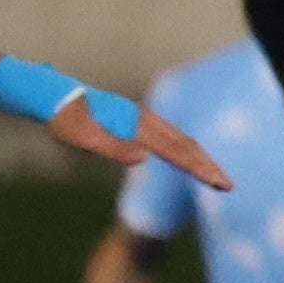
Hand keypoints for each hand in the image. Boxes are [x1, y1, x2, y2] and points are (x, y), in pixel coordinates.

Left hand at [51, 95, 233, 189]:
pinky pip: (173, 135)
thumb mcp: (82, 138)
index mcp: (137, 126)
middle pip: (187, 144)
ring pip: (182, 139)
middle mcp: (147, 120)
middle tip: (228, 186)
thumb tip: (143, 159)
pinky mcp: (141, 120)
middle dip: (208, 166)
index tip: (218, 183)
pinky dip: (188, 148)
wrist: (55, 96)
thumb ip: (112, 148)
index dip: (199, 168)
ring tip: (216, 175)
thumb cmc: (66, 120)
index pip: (176, 151)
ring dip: (201, 157)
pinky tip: (191, 156)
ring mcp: (145, 118)